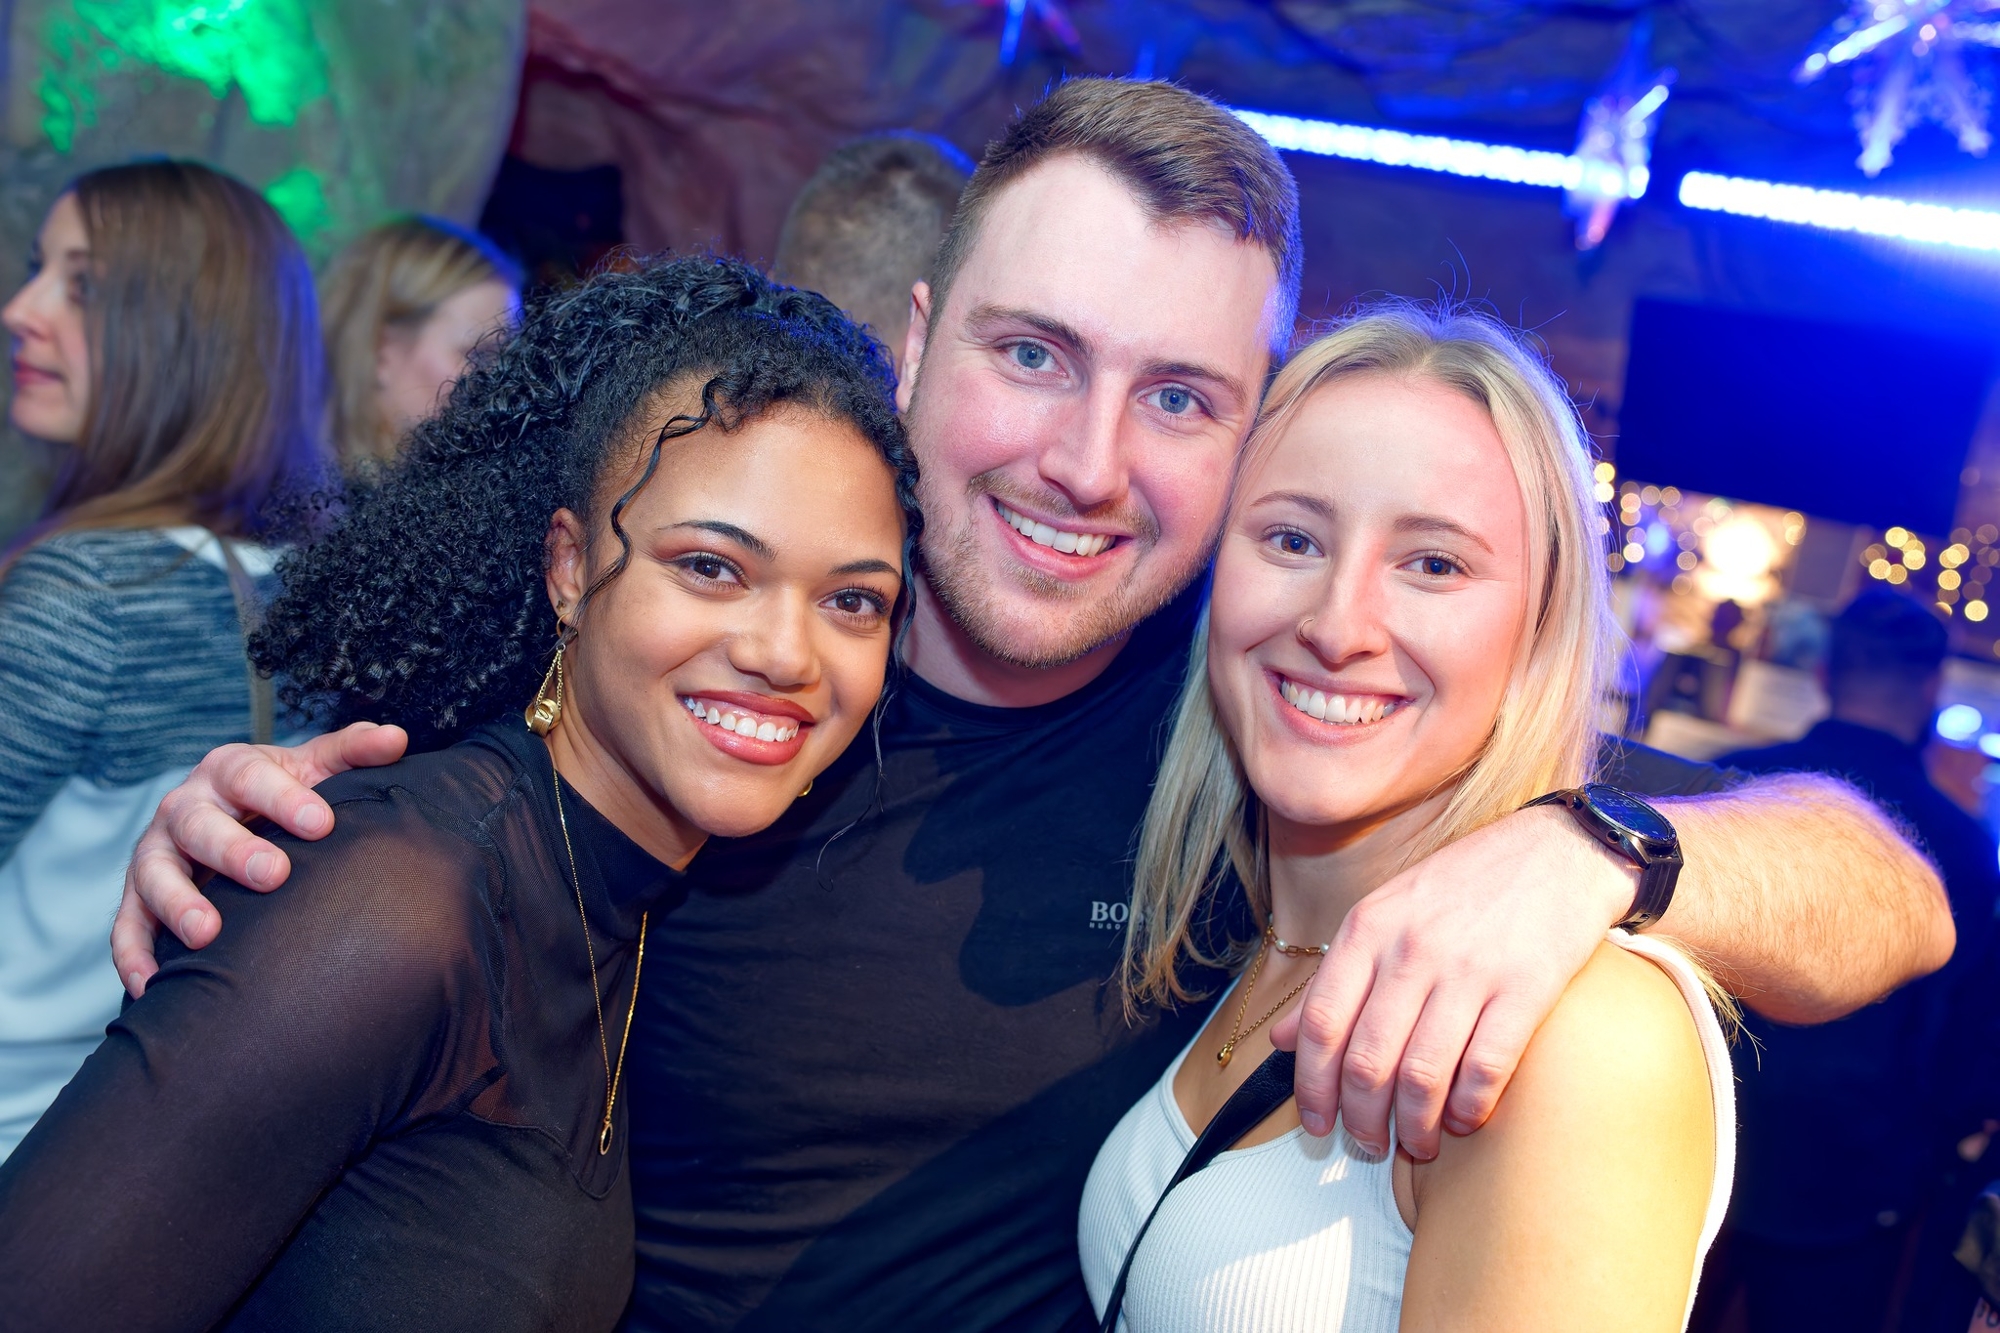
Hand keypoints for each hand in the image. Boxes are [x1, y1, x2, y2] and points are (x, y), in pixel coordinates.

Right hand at [113, 722, 407, 996]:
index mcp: (228, 770)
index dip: (283, 798)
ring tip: (208, 933)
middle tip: (274, 875)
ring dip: (177, 903)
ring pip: (154, 874)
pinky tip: (153, 984)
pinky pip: (126, 926)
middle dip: (233, 850)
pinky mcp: (137, 897)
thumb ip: (354, 751)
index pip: (250, 776)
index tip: (322, 823)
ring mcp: (156, 853)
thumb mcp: (316, 767)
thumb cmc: (284, 795)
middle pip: (198, 824)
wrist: (235, 818)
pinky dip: (132, 954)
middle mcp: (185, 807)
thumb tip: (396, 738)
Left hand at [1269, 805, 1634, 1158]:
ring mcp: (1468, 970)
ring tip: (1418, 1143)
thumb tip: (1282, 1037)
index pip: (1321, 1023)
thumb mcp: (1384, 913)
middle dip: (1362, 1119)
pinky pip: (1485, 1067)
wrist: (1557, 850)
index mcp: (1368, 929)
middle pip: (1366, 1060)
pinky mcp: (1525, 988)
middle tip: (1369, 1145)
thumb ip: (1334, 977)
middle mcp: (1410, 950)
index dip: (1312, 1086)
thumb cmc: (1466, 885)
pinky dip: (1469, 1107)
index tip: (1317, 1123)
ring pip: (1421, 1074)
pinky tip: (1465, 1118)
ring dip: (1415, 1125)